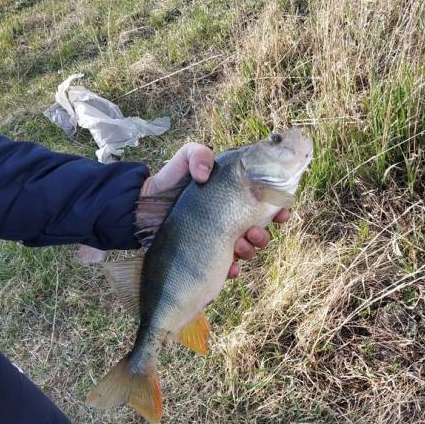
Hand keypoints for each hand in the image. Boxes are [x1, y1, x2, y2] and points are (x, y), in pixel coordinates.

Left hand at [140, 142, 289, 277]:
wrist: (141, 210)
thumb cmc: (167, 183)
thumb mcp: (183, 159)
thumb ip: (197, 154)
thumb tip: (205, 174)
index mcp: (234, 197)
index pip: (266, 202)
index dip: (280, 206)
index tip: (283, 209)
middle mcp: (231, 220)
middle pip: (262, 231)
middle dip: (265, 234)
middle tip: (253, 231)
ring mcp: (221, 241)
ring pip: (249, 251)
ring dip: (251, 250)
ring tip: (239, 244)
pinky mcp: (208, 260)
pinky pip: (229, 270)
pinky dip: (233, 269)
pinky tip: (229, 266)